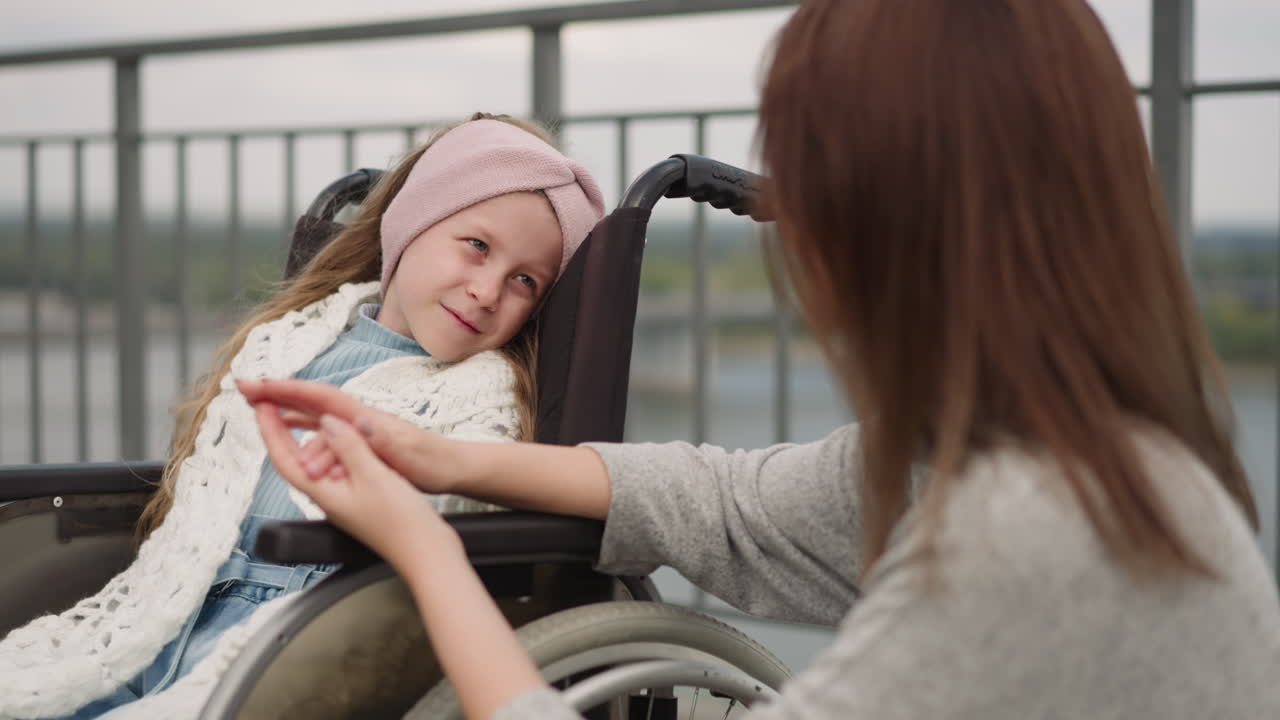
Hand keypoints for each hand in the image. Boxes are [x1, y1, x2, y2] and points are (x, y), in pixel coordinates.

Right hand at [237, 378, 464, 493]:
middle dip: (276, 390)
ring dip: (285, 404)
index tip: (256, 384)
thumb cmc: (431, 462)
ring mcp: (359, 425)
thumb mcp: (406, 454)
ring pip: (315, 411)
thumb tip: (351, 422)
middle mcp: (358, 416)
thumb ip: (379, 439)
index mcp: (364, 418)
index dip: (286, 390)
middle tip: (241, 385)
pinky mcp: (362, 438)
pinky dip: (303, 422)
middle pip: (310, 398)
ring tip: (255, 401)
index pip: (318, 398)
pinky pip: (324, 427)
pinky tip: (290, 425)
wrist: (452, 467)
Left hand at [253, 401, 460, 569]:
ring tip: (298, 416)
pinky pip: (337, 468)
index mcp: (325, 494)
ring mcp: (345, 499)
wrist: (426, 553)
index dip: (271, 431)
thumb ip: (349, 448)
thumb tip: (328, 422)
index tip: (262, 405)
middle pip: (294, 462)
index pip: (286, 459)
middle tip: (270, 405)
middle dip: (278, 433)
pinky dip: (331, 449)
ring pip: (315, 464)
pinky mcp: (362, 499)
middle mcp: (330, 497)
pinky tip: (339, 442)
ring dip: (303, 439)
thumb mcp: (374, 477)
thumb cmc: (402, 523)